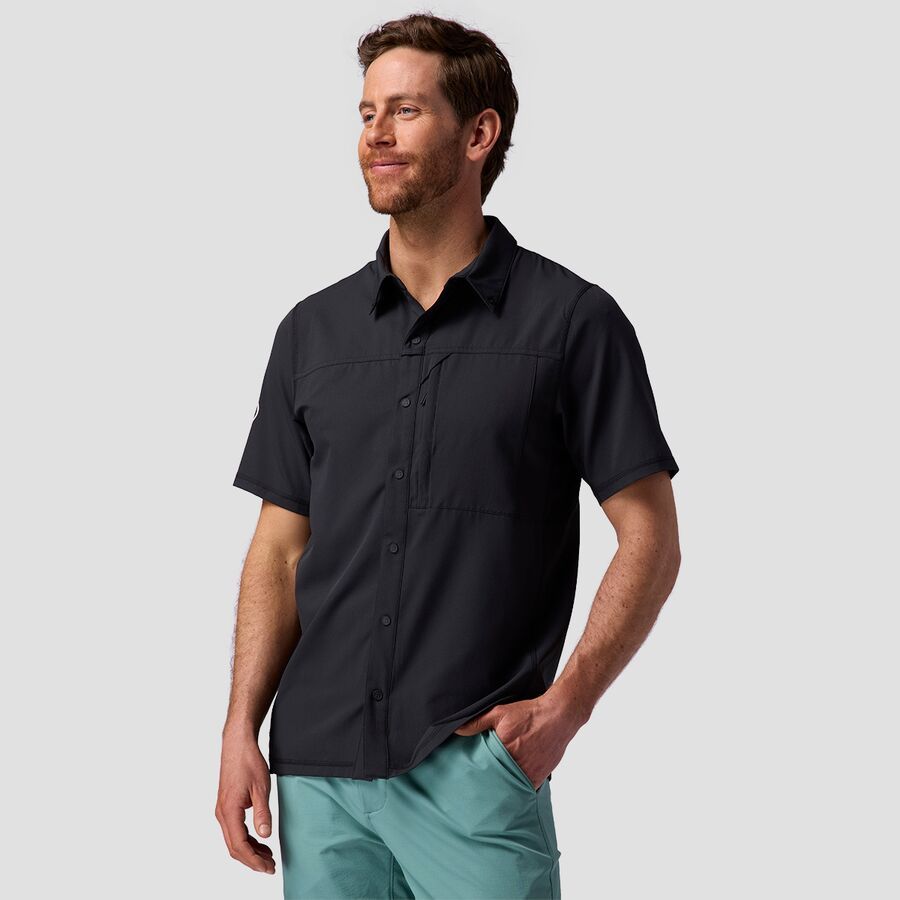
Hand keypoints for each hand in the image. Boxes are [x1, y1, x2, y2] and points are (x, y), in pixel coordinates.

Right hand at [215, 733, 275, 874]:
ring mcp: (223, 810)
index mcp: (229, 811)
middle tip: (271, 867)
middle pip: (234, 847)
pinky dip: (247, 839)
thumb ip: (263, 812)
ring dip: (250, 851)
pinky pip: (235, 830)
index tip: (268, 867)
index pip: (239, 845)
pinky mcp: (227, 806)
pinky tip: (260, 840)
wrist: (237, 744)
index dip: (254, 860)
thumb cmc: (248, 761)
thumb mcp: (261, 787)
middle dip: (252, 860)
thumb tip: (265, 835)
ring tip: (268, 857)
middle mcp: (222, 814)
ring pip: (234, 840)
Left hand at [453, 696, 576, 789]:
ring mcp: (527, 773)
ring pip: (508, 788)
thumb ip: (478, 722)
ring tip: (490, 795)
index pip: (482, 769)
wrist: (557, 716)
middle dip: (486, 784)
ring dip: (500, 788)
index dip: (474, 775)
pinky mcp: (537, 778)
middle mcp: (514, 764)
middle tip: (475, 792)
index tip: (466, 781)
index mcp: (502, 749)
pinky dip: (515, 790)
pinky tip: (508, 791)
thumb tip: (457, 729)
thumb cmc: (529, 713)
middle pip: (494, 780)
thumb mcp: (500, 712)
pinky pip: (522, 790)